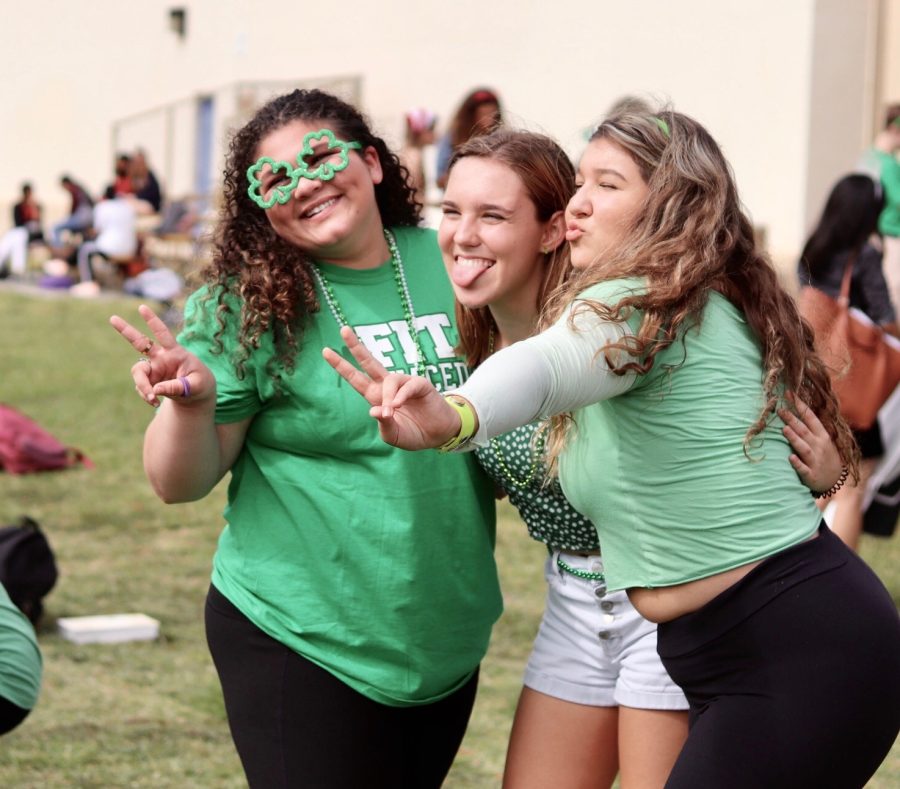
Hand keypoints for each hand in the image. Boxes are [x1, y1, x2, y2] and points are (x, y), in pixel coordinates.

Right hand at [109, 303, 214, 407]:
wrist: (196, 395)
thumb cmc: (200, 384)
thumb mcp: (196, 386)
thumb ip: (178, 387)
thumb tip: (155, 390)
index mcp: (175, 352)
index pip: (163, 334)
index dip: (153, 321)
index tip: (142, 308)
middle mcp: (161, 358)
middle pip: (140, 342)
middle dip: (125, 330)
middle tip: (112, 318)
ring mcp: (153, 369)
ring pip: (138, 372)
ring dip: (142, 386)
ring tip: (152, 398)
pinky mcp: (149, 380)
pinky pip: (142, 388)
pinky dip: (146, 396)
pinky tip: (155, 402)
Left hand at [322, 326, 461, 449]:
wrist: (438, 435)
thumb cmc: (414, 433)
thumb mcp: (393, 435)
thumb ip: (383, 424)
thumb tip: (374, 410)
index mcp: (376, 396)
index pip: (356, 378)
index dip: (341, 366)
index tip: (325, 351)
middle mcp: (388, 386)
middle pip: (369, 362)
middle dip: (356, 347)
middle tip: (343, 330)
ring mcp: (404, 383)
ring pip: (389, 380)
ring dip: (387, 396)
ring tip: (392, 412)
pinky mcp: (420, 384)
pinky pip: (407, 385)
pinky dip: (401, 395)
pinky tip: (398, 405)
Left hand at [779, 392, 843, 492]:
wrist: (834, 481)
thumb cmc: (824, 456)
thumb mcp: (822, 440)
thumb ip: (809, 427)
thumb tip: (794, 408)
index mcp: (822, 436)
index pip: (810, 417)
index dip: (800, 405)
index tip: (789, 393)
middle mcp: (819, 446)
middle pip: (804, 431)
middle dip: (792, 420)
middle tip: (780, 409)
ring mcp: (815, 461)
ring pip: (804, 448)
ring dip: (795, 439)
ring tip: (784, 429)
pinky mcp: (811, 475)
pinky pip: (804, 469)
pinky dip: (797, 463)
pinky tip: (790, 457)